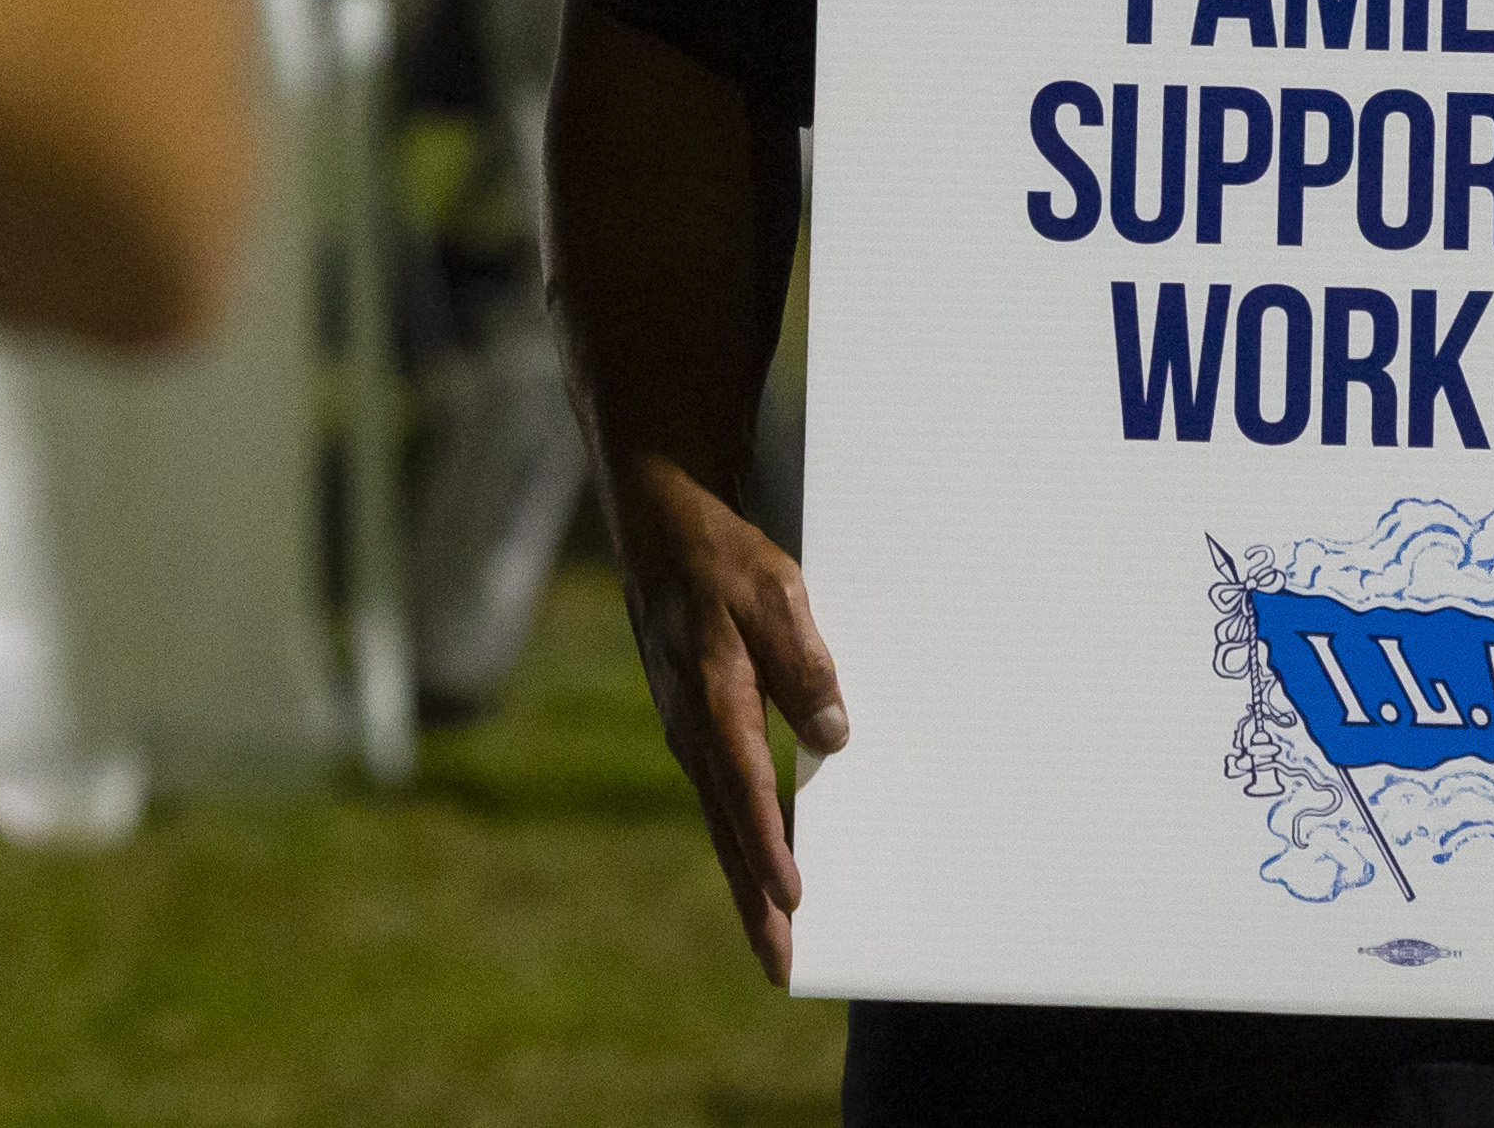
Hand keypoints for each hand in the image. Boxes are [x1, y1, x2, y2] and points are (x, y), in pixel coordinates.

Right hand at [608, 455, 848, 981]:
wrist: (660, 527)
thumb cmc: (723, 556)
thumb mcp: (775, 592)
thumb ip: (804, 664)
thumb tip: (832, 735)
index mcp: (713, 698)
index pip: (747, 789)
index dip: (771, 846)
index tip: (793, 899)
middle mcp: (693, 729)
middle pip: (728, 831)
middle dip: (755, 902)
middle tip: (780, 966)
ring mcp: (689, 732)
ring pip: (721, 823)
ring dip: (747, 882)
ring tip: (775, 940)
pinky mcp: (694, 726)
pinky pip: (720, 799)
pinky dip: (741, 841)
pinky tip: (762, 865)